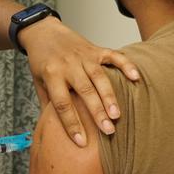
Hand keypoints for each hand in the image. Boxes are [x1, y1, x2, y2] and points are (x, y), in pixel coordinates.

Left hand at [19, 18, 139, 146]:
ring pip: (99, 77)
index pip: (62, 104)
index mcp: (51, 75)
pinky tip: (135, 78)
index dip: (71, 124)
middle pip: (84, 91)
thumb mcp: (38, 82)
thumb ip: (47, 103)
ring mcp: (83, 56)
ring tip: (117, 115)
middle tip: (108, 131)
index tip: (81, 142)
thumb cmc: (41, 60)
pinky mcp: (95, 49)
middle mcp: (68, 65)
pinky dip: (125, 65)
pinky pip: (113, 56)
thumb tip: (51, 130)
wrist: (43, 31)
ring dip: (109, 96)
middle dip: (97, 112)